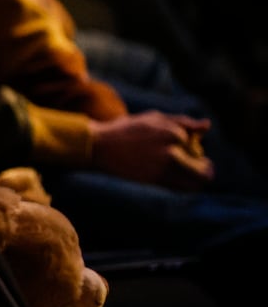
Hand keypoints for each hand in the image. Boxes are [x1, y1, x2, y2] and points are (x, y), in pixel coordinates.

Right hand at [89, 111, 213, 191]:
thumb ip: (183, 122)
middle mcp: (171, 152)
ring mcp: (162, 168)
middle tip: (204, 167)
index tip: (191, 150)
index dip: (196, 150)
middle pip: (203, 171)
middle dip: (206, 170)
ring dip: (197, 182)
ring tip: (192, 177)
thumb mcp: (155, 119)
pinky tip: (176, 180)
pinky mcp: (153, 180)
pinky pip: (178, 188)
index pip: (196, 147)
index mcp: (173, 133)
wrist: (100, 146)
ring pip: (193, 184)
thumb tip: (207, 125)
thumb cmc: (128, 129)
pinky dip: (184, 187)